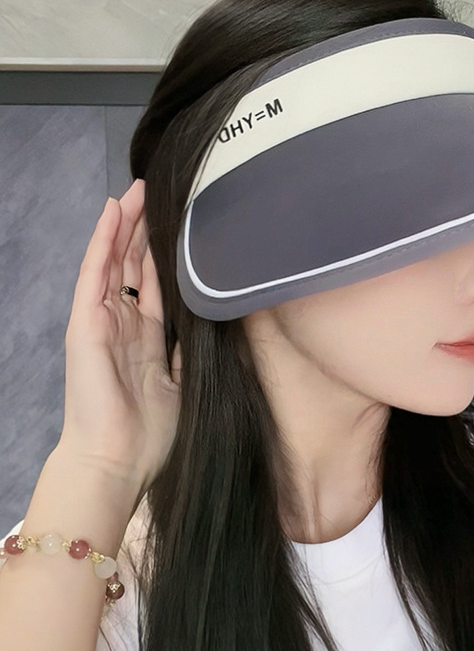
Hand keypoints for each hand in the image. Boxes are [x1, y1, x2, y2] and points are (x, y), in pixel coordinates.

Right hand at [58, 179, 181, 496]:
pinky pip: (95, 272)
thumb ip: (188, 351)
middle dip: (145, 230)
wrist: (117, 460)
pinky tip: (113, 212)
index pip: (156, 284)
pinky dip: (103, 241)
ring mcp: (101, 319)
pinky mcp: (85, 321)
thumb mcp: (181, 383)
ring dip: (125, 225)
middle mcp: (123, 323)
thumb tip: (211, 325)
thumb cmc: (149, 433)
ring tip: (137, 190)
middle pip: (134, 266)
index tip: (178, 225)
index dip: (164, 255)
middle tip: (157, 193)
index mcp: (146, 338)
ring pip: (114, 260)